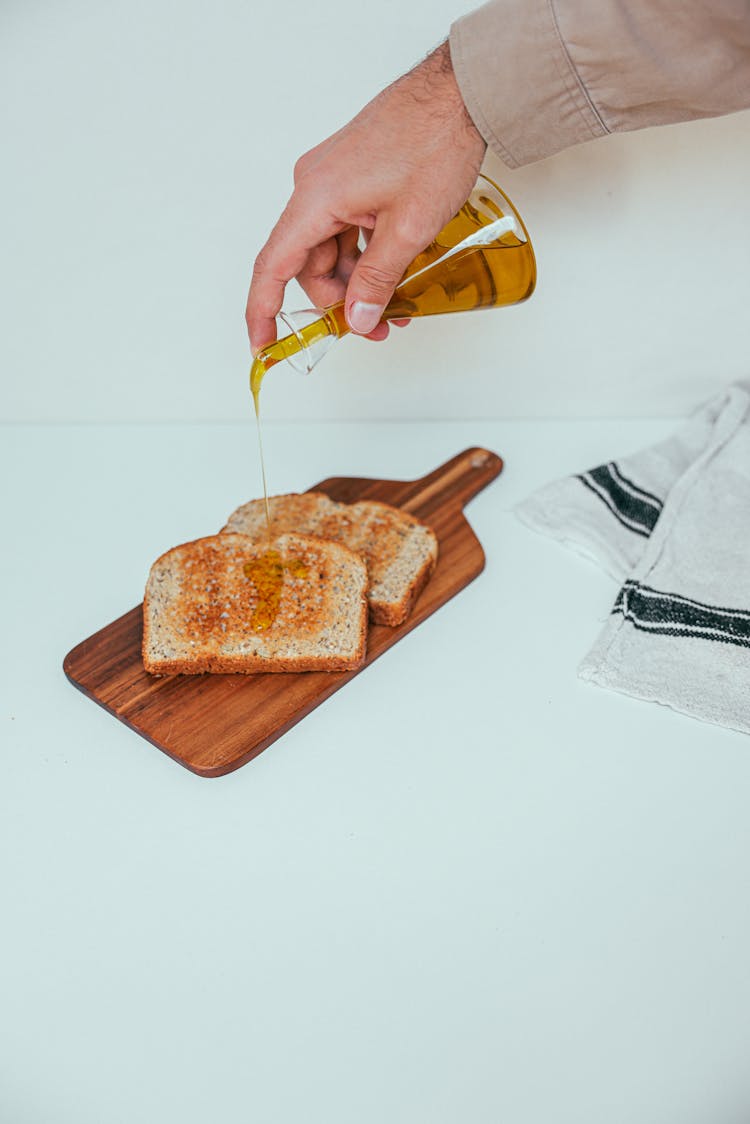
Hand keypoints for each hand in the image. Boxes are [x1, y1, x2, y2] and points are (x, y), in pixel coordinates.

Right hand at [245, 41, 486, 353]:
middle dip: (341, 303)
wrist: (460, 93)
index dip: (263, 313)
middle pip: (310, 265)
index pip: (273, 267)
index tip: (265, 347)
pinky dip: (367, 256)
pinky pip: (347, 229)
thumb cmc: (434, 144)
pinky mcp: (353, 177)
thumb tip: (357, 319)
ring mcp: (333, 181)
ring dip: (359, 282)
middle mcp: (314, 187)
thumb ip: (378, 279)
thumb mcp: (408, 228)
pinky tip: (397, 272)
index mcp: (315, 199)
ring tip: (399, 304)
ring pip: (332, 251)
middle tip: (379, 326)